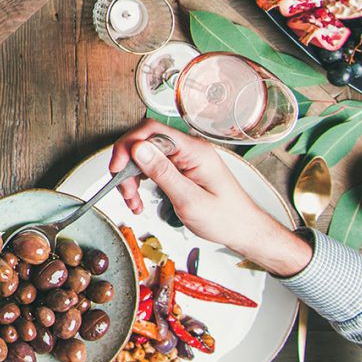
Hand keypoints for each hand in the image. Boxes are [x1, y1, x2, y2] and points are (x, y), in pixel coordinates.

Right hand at [107, 121, 312, 276]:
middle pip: (145, 142)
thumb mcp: (190, 200)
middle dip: (128, 165)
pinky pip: (153, 167)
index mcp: (195, 151)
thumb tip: (138, 149)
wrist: (244, 230)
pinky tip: (139, 198)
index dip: (129, 146)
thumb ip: (163, 173)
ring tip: (132, 199)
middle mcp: (190, 150)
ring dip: (132, 176)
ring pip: (146, 156)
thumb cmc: (225, 219)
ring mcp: (185, 159)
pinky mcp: (182, 169)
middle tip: (124, 189)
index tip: (117, 167)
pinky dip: (141, 182)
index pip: (152, 131)